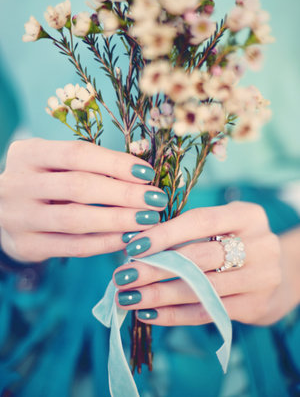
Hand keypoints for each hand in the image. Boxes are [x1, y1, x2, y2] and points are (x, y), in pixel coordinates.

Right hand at [0, 138, 166, 261]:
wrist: (4, 212)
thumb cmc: (43, 182)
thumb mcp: (54, 164)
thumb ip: (88, 164)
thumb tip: (141, 172)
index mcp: (27, 153)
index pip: (77, 154)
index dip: (115, 163)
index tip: (147, 172)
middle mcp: (16, 183)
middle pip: (78, 186)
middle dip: (124, 193)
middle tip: (156, 199)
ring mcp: (17, 217)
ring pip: (75, 219)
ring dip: (118, 220)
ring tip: (148, 219)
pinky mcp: (26, 246)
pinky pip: (73, 247)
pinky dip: (104, 243)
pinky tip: (127, 238)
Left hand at [113, 201, 298, 325]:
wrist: (281, 273)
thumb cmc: (237, 243)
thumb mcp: (223, 226)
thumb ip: (188, 230)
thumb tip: (135, 243)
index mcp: (248, 215)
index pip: (201, 221)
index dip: (164, 233)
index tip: (132, 246)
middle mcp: (260, 244)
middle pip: (199, 258)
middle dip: (156, 268)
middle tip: (123, 276)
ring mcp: (262, 278)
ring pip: (201, 289)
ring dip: (159, 296)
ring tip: (128, 298)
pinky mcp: (256, 306)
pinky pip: (208, 313)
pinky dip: (175, 315)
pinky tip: (149, 315)